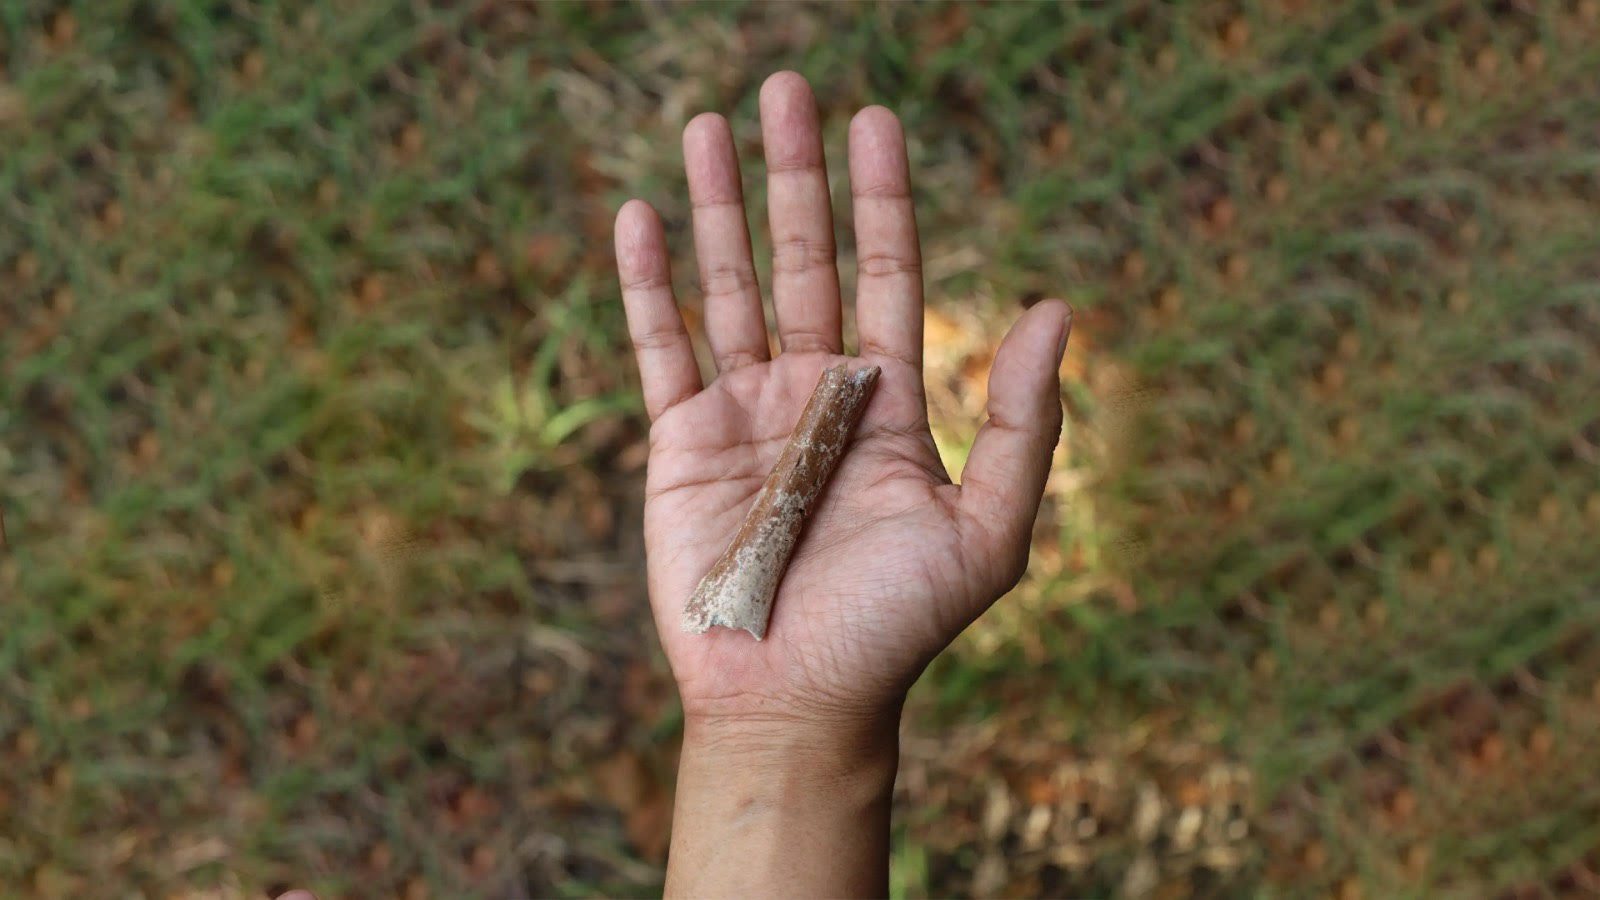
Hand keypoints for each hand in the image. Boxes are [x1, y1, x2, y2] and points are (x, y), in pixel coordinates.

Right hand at [615, 72, 1069, 896]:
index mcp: (887, 399)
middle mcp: (816, 390)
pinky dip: (646, 284)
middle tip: (783, 89)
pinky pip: (660, 345)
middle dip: (794, 174)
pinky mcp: (680, 442)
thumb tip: (1056, 307)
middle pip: (804, 257)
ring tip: (706, 124)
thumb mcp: (985, 530)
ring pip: (728, 283)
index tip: (872, 119)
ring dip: (715, 206)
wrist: (798, 700)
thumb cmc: (896, 627)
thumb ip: (1020, 421)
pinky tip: (640, 216)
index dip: (881, 197)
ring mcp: (744, 411)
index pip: (886, 272)